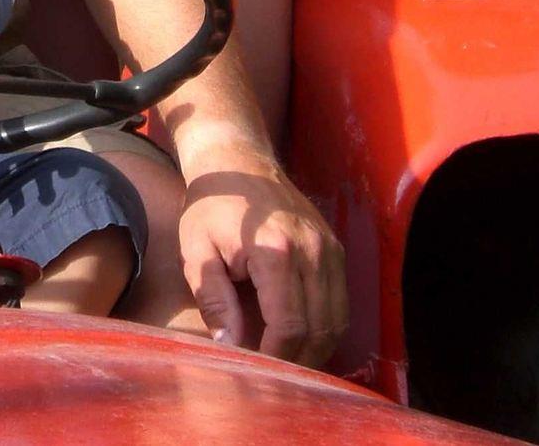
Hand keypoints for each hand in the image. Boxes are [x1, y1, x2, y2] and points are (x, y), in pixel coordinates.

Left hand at [177, 145, 347, 366]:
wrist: (239, 162)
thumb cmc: (212, 207)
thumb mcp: (197, 251)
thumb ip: (214, 300)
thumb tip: (230, 345)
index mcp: (275, 252)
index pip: (289, 325)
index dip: (277, 357)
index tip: (258, 371)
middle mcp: (312, 251)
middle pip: (320, 329)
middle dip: (298, 361)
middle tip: (273, 376)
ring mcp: (329, 249)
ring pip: (337, 321)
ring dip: (316, 349)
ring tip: (287, 361)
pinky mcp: (336, 249)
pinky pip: (340, 303)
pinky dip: (325, 327)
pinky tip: (300, 337)